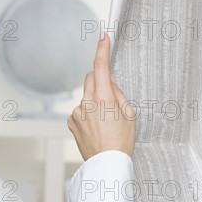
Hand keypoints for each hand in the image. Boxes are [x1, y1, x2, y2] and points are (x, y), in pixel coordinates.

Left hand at [68, 33, 135, 160]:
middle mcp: (87, 103)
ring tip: (106, 122)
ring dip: (95, 100)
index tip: (103, 37)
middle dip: (100, 80)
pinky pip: (81, 109)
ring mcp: (77, 112)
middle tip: (113, 96)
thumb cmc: (121, 143)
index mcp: (104, 99)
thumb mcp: (130, 116)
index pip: (101, 67)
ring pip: (87, 95)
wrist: (106, 165)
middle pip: (91, 78)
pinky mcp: (71, 121)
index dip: (102, 50)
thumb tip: (111, 87)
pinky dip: (88, 113)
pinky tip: (96, 127)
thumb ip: (119, 96)